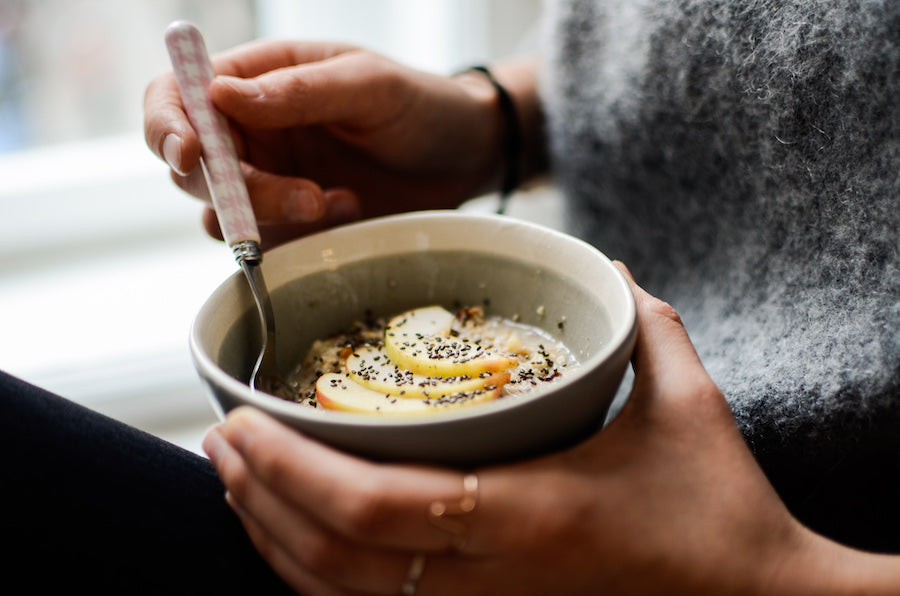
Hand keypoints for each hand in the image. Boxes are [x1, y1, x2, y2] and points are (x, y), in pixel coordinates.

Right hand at [144, 40, 505, 248]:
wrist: (464, 157)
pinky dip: (300, 240)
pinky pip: (266, 245)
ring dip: (274, 218)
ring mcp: (270, 182)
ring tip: (341, 200)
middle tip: (308, 198)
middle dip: (239, 192)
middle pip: (193, 171)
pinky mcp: (293, 225)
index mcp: (257, 81)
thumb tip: (219, 95)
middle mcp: (252, 133)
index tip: (192, 154)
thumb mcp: (369, 85)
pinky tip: (350, 211)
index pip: (177, 97)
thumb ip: (299, 91)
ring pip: (224, 217)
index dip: (167, 126)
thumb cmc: (421, 105)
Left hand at [202, 264, 890, 594]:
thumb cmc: (720, 507)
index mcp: (530, 516)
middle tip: (221, 439)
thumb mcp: (688, 403)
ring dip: (274, 539)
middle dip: (260, 500)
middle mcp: (491, 578)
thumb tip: (609, 269)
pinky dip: (315, 576)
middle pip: (333, 561)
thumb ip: (643, 326)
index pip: (375, 510)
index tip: (244, 423)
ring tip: (236, 480)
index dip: (291, 473)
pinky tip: (291, 537)